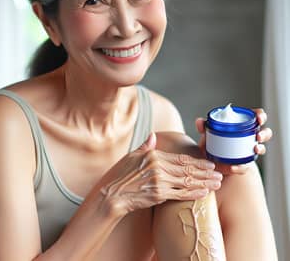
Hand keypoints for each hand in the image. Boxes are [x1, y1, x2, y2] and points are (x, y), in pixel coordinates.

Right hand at [100, 133, 222, 215]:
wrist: (111, 195)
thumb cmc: (120, 175)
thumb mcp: (131, 156)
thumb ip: (145, 146)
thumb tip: (153, 136)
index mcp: (154, 156)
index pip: (181, 158)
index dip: (197, 161)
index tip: (209, 164)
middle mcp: (159, 167)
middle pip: (187, 170)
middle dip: (205, 172)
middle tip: (219, 174)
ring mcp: (160, 181)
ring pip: (187, 182)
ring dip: (204, 182)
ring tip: (216, 183)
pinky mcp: (159, 195)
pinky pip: (180, 194)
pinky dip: (194, 193)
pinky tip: (204, 192)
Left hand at [195, 108, 272, 174]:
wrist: (208, 162)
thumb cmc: (211, 143)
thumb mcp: (206, 134)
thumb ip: (203, 127)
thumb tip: (199, 121)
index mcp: (242, 126)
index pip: (256, 117)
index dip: (261, 116)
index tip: (259, 117)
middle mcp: (249, 138)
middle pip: (265, 132)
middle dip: (264, 133)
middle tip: (258, 136)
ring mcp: (248, 152)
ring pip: (261, 148)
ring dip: (260, 148)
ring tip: (254, 149)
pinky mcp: (243, 165)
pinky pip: (246, 166)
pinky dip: (240, 167)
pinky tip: (233, 167)